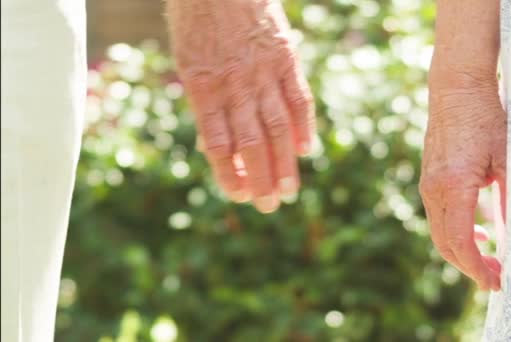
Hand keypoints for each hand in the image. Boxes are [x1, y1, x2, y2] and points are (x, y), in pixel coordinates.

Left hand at [167, 0, 314, 212]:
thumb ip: (205, 102)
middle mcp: (235, 85)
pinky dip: (304, 125)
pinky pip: (298, 97)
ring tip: (289, 191)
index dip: (229, 173)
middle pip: (251, 142)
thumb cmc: (197, 21)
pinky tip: (306, 149)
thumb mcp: (188, 61)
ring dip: (283, 162)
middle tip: (268, 206)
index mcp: (203, 87)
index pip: (219, 143)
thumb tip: (217, 145)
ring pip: (277, 126)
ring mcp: (262, 72)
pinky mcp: (285, 57)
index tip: (239, 195)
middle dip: (260, 178)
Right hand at [419, 77, 505, 290]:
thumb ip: (509, 199)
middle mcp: (433, 190)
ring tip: (489, 259)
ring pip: (439, 232)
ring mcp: (427, 185)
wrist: (455, 90)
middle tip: (495, 278)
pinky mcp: (429, 180)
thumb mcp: (507, 158)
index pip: (460, 242)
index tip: (495, 282)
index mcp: (453, 186)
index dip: (476, 268)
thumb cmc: (484, 118)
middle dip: (469, 267)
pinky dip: (455, 233)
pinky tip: (478, 231)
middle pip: (445, 244)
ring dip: (462, 251)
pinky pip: (438, 217)